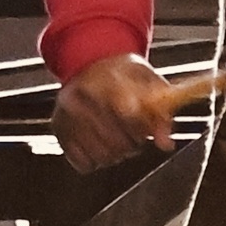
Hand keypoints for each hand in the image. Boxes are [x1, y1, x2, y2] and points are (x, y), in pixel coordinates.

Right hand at [53, 52, 177, 166]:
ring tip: (118, 137)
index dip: (140, 127)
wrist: (86, 61)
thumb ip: (161, 109)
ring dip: (116, 153)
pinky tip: (100, 143)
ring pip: (101, 156)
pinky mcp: (58, 131)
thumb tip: (166, 144)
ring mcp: (67, 115)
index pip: (128, 116)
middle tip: (135, 133)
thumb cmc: (119, 72)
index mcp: (104, 80)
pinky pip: (83, 164)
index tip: (144, 126)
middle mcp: (81, 98)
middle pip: (115, 141)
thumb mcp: (145, 78)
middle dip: (132, 142)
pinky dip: (96, 160)